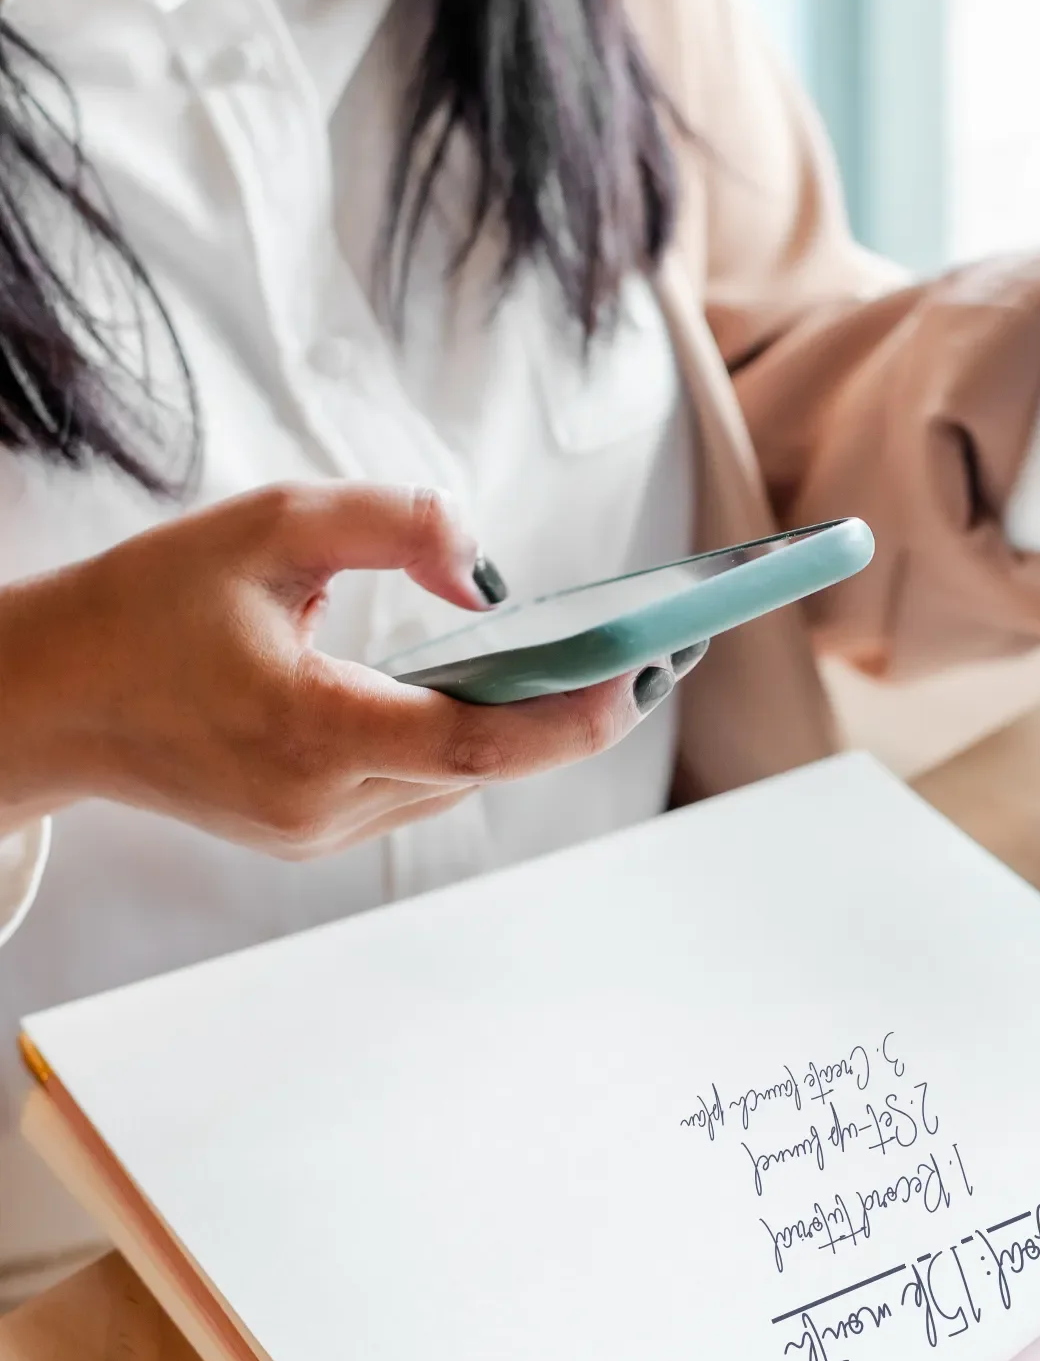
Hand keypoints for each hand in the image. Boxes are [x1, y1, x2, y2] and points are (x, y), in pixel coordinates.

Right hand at [0, 484, 681, 857]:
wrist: (52, 698)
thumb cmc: (148, 604)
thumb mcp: (265, 527)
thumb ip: (388, 526)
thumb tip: (491, 572)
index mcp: (302, 730)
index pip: (468, 745)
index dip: (568, 719)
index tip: (642, 675)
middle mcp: (316, 803)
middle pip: (481, 768)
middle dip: (572, 715)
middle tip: (657, 652)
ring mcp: (313, 832)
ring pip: (457, 785)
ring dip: (521, 731)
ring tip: (599, 664)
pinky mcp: (310, 834)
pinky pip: (418, 790)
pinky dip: (464, 743)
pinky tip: (499, 692)